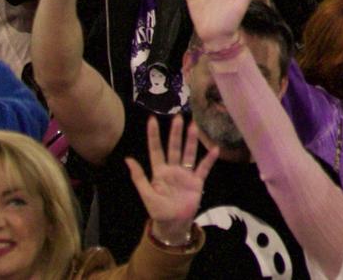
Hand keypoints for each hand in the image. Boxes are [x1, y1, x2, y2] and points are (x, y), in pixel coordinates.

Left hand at [127, 117, 215, 247]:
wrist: (173, 225)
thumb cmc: (158, 210)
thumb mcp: (146, 194)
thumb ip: (139, 177)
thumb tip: (128, 159)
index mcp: (159, 172)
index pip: (156, 150)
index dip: (154, 136)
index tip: (152, 120)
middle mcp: (173, 169)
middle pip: (174, 147)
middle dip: (175, 133)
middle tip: (178, 117)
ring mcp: (186, 174)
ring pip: (188, 153)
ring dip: (191, 140)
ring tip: (194, 126)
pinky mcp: (197, 181)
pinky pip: (203, 168)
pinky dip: (209, 159)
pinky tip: (214, 149)